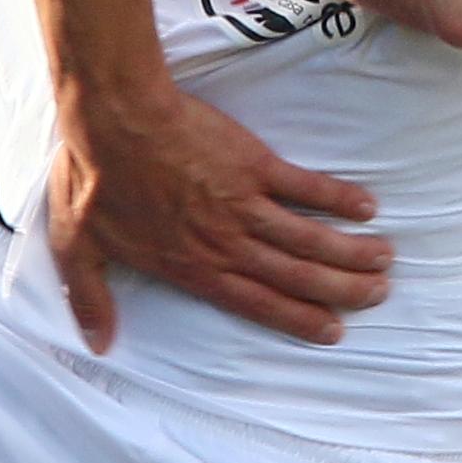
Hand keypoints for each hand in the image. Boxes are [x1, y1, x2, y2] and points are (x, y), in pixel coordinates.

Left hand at [40, 74, 388, 352]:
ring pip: (309, 238)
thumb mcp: (78, 247)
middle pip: (296, 276)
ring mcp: (244, 203)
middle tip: (376, 296)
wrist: (114, 119)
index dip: (298, 319)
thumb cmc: (93, 179)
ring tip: (384, 261)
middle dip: (342, 291)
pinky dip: (338, 198)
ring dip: (350, 253)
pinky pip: (306, 187)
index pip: (256, 303)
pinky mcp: (254, 164)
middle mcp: (226, 243)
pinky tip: (367, 208)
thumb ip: (91, 299)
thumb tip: (99, 343)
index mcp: (192, 267)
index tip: (332, 331)